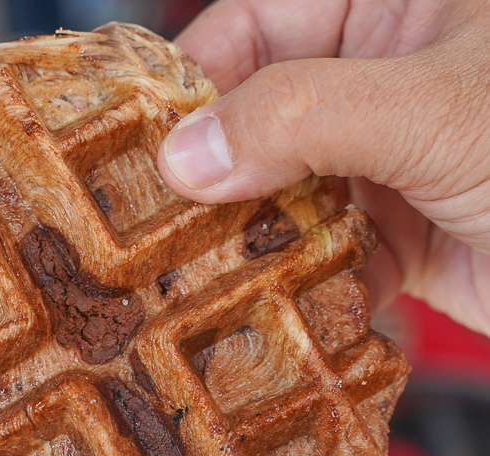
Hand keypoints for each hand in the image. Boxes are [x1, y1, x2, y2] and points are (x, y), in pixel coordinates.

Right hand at [157, 0, 489, 336]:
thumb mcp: (432, 111)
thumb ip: (303, 118)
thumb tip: (187, 153)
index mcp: (392, 10)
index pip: (256, 24)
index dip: (192, 79)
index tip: (140, 142)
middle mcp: (378, 83)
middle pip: (255, 119)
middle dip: (209, 174)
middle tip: (151, 221)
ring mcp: (386, 163)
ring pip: (280, 195)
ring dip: (247, 240)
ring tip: (195, 274)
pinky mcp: (398, 237)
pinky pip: (322, 259)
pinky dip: (299, 287)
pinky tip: (275, 308)